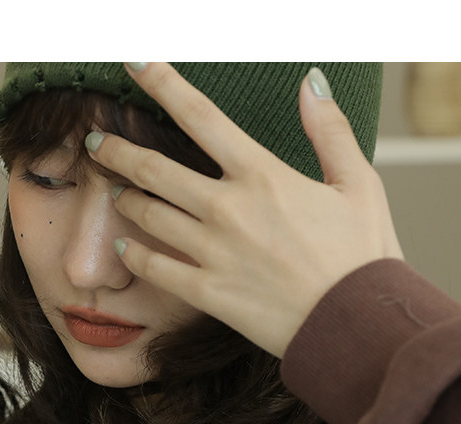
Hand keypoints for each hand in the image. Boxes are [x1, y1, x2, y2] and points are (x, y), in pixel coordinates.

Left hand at [88, 63, 403, 357]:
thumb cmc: (363, 255)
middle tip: (97, 142)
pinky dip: (134, 254)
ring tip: (113, 191)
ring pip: (148, 216)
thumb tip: (311, 81)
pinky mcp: (208, 293)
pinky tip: (123, 246)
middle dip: (118, 150)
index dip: (162, 83)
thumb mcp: (359, 181)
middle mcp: (229, 208)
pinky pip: (156, 269)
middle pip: (155, 168)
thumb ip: (329, 129)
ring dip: (124, 199)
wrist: (356, 323)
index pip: (200, 115)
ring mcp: (214, 252)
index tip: (134, 62)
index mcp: (263, 173)